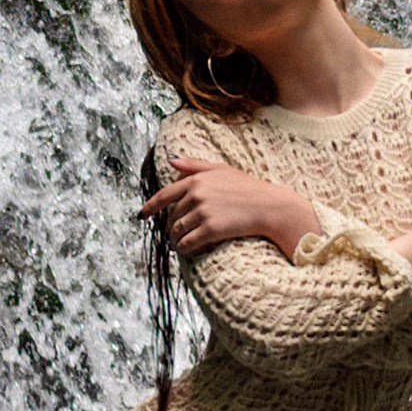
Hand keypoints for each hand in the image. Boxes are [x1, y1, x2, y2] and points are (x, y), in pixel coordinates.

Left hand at [140, 156, 317, 258]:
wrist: (269, 206)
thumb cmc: (247, 187)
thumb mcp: (220, 169)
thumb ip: (194, 165)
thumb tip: (170, 160)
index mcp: (195, 180)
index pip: (164, 195)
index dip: (150, 206)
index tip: (142, 215)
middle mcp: (196, 195)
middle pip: (172, 216)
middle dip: (170, 226)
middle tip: (173, 234)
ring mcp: (203, 212)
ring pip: (177, 231)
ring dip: (175, 240)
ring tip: (179, 244)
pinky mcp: (210, 229)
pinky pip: (188, 243)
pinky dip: (184, 248)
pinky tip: (187, 250)